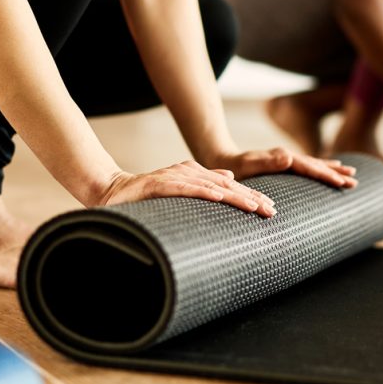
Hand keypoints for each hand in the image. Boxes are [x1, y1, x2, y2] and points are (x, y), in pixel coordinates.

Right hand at [99, 160, 277, 217]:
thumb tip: (229, 178)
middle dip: (250, 198)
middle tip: (271, 211)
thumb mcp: (180, 190)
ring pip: (209, 187)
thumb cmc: (148, 196)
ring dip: (233, 196)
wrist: (111, 191)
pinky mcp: (156, 184)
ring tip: (253, 206)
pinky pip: (183, 188)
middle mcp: (187, 172)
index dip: (251, 196)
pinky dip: (201, 192)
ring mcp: (172, 177)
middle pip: (225, 185)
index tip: (271, 209)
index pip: (229, 187)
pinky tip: (218, 197)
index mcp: (195, 174)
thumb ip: (203, 184)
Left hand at [208, 147, 357, 188]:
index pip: (310, 167)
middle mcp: (287, 157)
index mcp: (282, 158)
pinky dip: (321, 169)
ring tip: (351, 174)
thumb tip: (289, 157)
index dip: (326, 175)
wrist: (223, 160)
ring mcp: (287, 160)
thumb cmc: (233, 168)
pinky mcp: (284, 165)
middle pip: (317, 164)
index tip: (342, 182)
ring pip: (315, 164)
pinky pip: (308, 168)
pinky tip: (329, 171)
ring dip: (333, 170)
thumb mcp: (247, 165)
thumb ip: (266, 162)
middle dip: (336, 173)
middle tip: (355, 180)